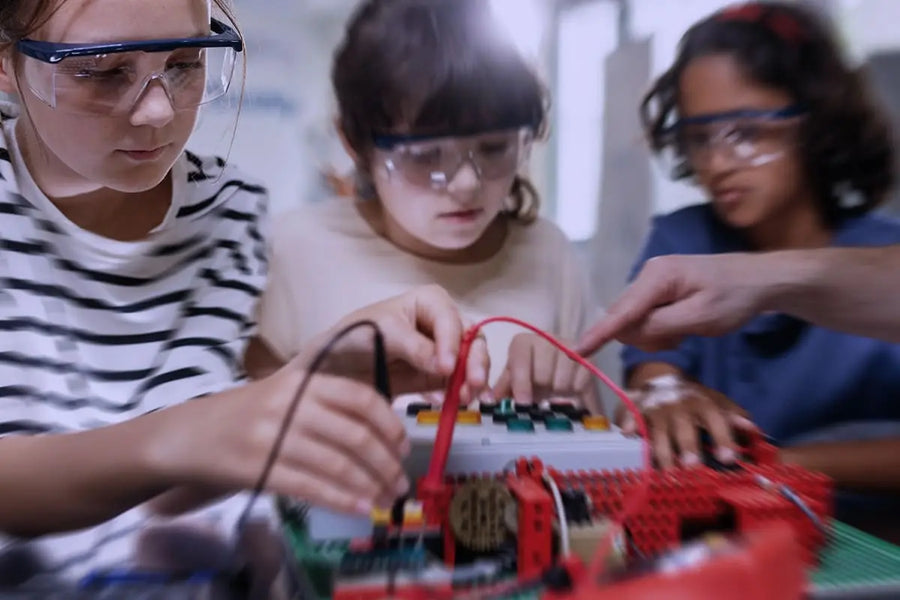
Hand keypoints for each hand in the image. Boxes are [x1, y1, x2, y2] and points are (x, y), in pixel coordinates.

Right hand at [154, 362, 410, 514]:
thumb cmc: (246, 415)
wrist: (186, 435)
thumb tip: (382, 434)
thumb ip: (328, 404)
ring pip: (337, 464)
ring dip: (371, 486)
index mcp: (303, 380)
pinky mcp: (259, 469)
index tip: (403, 445)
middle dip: (386, 462)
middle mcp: (290, 404)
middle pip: (354, 434)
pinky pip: (312, 487)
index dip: (389, 423)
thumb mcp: (286, 394)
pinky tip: (362, 509)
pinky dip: (343, 500)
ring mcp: (272, 436)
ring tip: (388, 500)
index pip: (360, 398)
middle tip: (401, 481)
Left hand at [311, 284, 489, 395]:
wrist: (336, 368)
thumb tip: (444, 366)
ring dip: (475, 380)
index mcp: (428, 302)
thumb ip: (414, 347)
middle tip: (473, 383)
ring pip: (473, 361)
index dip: (452, 342)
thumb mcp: (382, 333)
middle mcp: (442, 324)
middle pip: (471, 338)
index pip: (449, 319)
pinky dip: (467, 393)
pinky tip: (464, 403)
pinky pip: (462, 383)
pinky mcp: (441, 376)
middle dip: (476, 361)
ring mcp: (445, 351)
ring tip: (466, 398)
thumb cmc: (355, 336)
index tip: (446, 366)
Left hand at [493, 333, 593, 404]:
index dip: (521, 382)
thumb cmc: (531, 379)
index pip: (520, 359)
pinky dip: (575, 393)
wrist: (560, 377)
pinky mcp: (589, 359)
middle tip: (541, 394)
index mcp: (523, 343)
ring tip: (554, 391)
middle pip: (542, 372)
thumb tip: (487, 400)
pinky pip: (581, 383)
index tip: (524, 402)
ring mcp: (570, 346)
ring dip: (558, 392)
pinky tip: (570, 390)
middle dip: (541, 390)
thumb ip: (501, 390)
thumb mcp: (512, 384)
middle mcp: (546, 338)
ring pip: (561, 380)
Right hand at [578, 253, 768, 354]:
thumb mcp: (701, 317)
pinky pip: (645, 317)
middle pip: (625, 318)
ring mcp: (652, 281)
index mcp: (658, 277)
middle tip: (680, 339)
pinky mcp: (659, 289)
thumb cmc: (735, 297)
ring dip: (655, 334)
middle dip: (645, 336)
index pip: (621, 312)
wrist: (760, 279)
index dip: (599, 334)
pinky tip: (682, 326)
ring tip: (686, 331)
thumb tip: (627, 333)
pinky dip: (660, 329)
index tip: (577, 352)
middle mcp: (648, 274)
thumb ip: (661, 325)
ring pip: (634, 320)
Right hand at [620, 376, 756, 468]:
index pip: (715, 419)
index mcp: (702, 404)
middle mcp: (679, 405)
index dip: (722, 437)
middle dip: (687, 445)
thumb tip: (754, 430)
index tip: (728, 458)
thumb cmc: (695, 401)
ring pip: (658, 427)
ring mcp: (656, 407)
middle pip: (684, 425)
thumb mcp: (717, 404)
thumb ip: (734, 417)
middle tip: (691, 467)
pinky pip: (630, 414)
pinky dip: (627, 421)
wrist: (663, 380)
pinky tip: (627, 433)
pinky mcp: (636, 408)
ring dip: (661, 448)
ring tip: (666, 470)